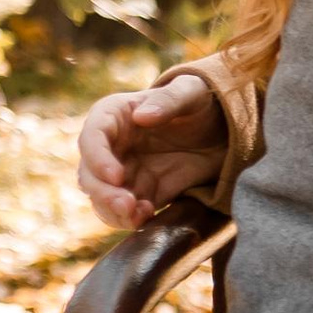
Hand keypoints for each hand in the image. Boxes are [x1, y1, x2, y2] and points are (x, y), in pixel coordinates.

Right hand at [76, 72, 226, 227]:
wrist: (221, 129)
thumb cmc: (200, 101)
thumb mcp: (191, 93)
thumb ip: (169, 100)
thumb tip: (141, 116)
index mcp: (114, 115)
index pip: (93, 137)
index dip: (98, 158)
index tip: (116, 175)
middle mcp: (112, 146)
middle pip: (90, 174)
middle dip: (103, 193)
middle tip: (126, 206)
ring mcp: (124, 172)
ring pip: (102, 198)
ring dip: (113, 211)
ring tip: (138, 216)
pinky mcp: (141, 193)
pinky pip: (125, 212)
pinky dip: (130, 219)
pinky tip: (147, 217)